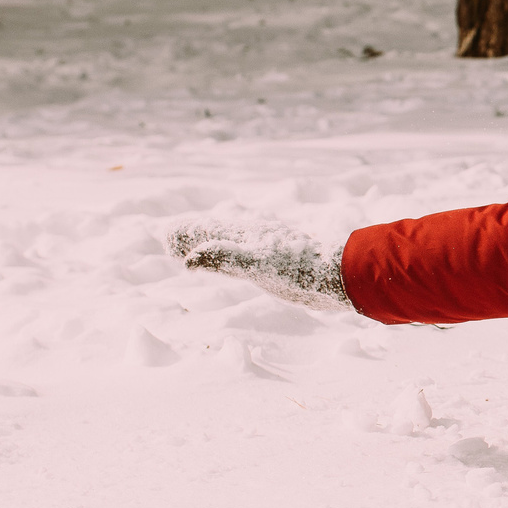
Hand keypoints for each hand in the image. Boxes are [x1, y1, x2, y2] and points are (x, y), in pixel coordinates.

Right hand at [168, 221, 351, 309]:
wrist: (341, 276)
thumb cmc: (301, 269)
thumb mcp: (257, 265)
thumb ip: (225, 258)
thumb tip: (191, 257)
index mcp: (247, 236)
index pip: (208, 231)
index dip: (186, 233)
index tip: (165, 236)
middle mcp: (255, 240)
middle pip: (217, 235)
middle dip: (194, 238)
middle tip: (171, 241)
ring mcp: (267, 252)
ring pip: (231, 246)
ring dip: (211, 248)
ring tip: (197, 252)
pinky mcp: (279, 266)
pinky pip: (246, 260)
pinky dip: (230, 260)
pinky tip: (237, 263)